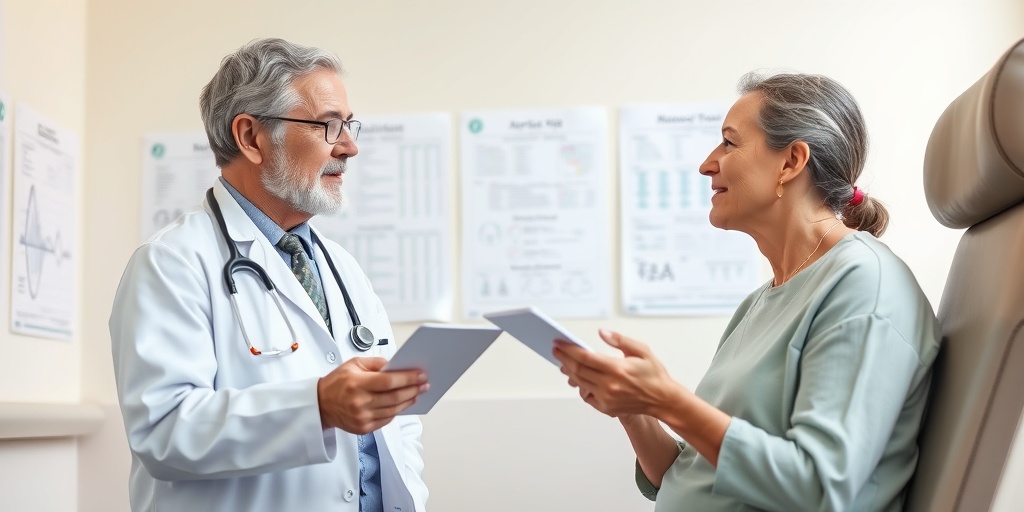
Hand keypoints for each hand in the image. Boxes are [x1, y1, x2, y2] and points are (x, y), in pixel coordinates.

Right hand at [317, 357, 427, 433]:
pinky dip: (397, 411)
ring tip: (417, 393)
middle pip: (395, 397)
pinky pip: (387, 419)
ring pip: (394, 410)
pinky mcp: (363, 428)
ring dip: (409, 401)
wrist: (320, 404)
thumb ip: (377, 363)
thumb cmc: (337, 382)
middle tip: (425, 384)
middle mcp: (359, 402)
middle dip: (413, 390)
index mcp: (357, 384)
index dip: (408, 378)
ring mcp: (362, 417)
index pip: (389, 382)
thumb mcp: (353, 364)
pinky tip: (403, 404)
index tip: (421, 375)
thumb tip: (397, 366)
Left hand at [553, 329, 682, 417]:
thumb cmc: (654, 374)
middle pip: (578, 370)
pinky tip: (579, 376)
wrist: (663, 400)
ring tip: (564, 362)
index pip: (585, 357)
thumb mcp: (641, 350)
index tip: (558, 343)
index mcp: (617, 369)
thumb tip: (601, 333)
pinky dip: (580, 385)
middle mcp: (610, 385)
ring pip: (580, 382)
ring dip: (569, 371)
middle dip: (564, 358)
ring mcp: (607, 398)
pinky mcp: (606, 408)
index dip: (569, 349)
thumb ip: (620, 340)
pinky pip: (586, 395)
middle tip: (556, 350)